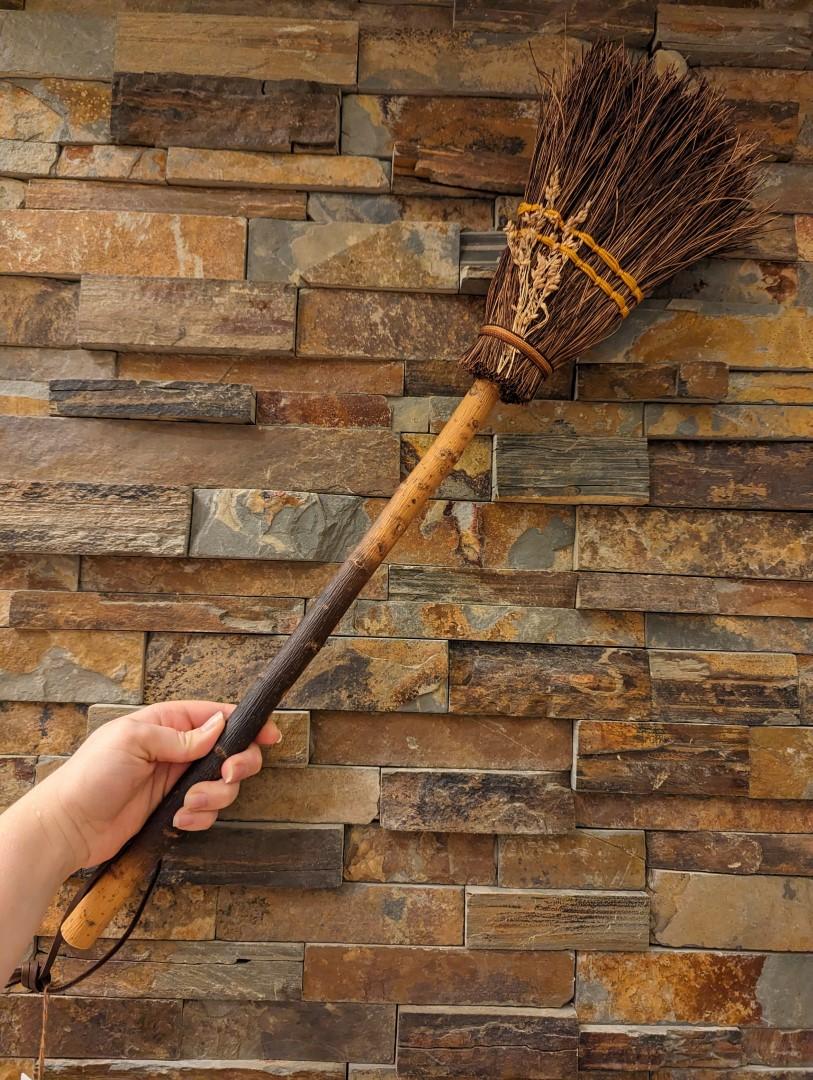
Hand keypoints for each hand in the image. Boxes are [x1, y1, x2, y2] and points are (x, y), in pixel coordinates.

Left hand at [30, 700, 280, 873]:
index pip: (217, 716)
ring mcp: (176, 781)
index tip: (269, 735)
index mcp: (166, 724)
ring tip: (186, 804)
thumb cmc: (91, 776)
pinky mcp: (174, 809)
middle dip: (236, 765)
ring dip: (213, 797)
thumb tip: (217, 726)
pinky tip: (178, 819)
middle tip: (227, 775)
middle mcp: (176, 751)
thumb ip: (180, 735)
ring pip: (222, 785)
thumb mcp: (133, 741)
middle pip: (230, 752)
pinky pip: (206, 811)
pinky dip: (200, 817)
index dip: (247, 724)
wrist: (68, 827)